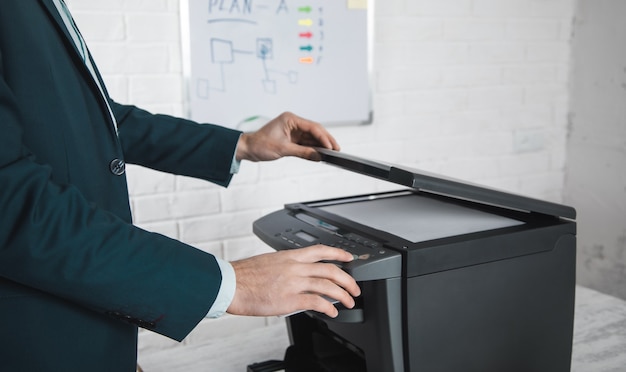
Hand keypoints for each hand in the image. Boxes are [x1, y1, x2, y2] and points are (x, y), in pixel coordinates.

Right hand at [227, 245, 360, 317]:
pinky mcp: (290, 299)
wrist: (230, 284)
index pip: (321, 250)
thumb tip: (298, 274)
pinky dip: (328, 307)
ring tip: (348, 302)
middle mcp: (295, 267)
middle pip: (331, 270)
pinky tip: (332, 312)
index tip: (348, 257)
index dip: (338, 253)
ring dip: (343, 295)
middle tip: (355, 287)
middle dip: (348, 280)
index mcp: (290, 256)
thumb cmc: (244, 275)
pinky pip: (316, 302)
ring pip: (328, 286)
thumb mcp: (269, 262)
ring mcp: (294, 282)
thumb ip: (286, 266)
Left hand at [235, 112, 339, 161]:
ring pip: (312, 137)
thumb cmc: (260, 144)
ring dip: (321, 145)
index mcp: (290, 119)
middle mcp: (293, 122)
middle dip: (326, 140)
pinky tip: (321, 153)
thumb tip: (318, 156)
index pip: (312, 127)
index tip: (331, 146)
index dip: (324, 137)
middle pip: (315, 131)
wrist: (248, 149)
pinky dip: (313, 148)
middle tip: (337, 149)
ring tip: (332, 152)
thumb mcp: (283, 149)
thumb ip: (303, 152)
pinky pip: (306, 142)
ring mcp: (293, 130)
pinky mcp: (292, 138)